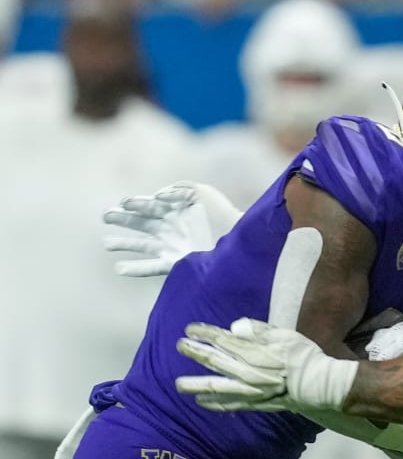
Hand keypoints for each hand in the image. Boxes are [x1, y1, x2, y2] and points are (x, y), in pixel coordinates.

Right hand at [102, 182, 239, 276]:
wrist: (241, 242)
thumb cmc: (224, 216)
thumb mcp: (203, 195)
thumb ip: (179, 190)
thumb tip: (157, 195)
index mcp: (176, 210)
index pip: (150, 205)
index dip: (135, 204)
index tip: (123, 203)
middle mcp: (172, 228)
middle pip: (141, 223)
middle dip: (122, 219)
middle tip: (104, 215)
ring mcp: (173, 246)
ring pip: (143, 245)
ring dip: (124, 244)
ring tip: (106, 243)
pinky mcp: (177, 263)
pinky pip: (152, 266)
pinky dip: (136, 268)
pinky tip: (119, 268)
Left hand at [176, 318, 358, 411]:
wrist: (317, 385)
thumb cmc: (303, 356)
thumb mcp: (283, 334)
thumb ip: (257, 330)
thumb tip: (234, 327)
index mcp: (251, 351)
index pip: (220, 339)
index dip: (203, 333)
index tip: (190, 329)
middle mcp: (245, 371)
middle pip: (213, 361)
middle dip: (194, 352)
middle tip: (180, 346)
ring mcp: (248, 390)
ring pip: (215, 386)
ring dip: (195, 384)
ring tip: (179, 385)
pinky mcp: (254, 403)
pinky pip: (229, 405)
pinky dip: (214, 404)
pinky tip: (202, 402)